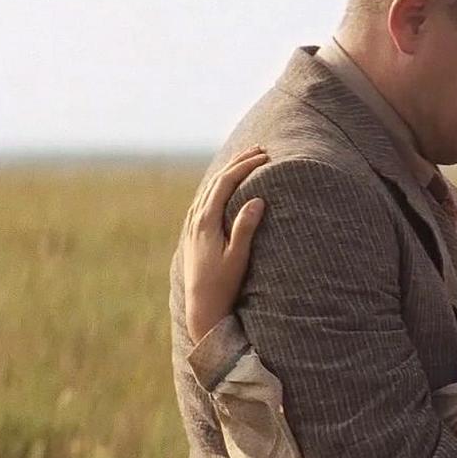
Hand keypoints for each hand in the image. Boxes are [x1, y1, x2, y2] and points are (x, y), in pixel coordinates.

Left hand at [183, 146, 268, 341]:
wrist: (201, 307)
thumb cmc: (223, 285)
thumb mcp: (238, 257)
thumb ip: (246, 228)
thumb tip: (258, 200)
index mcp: (206, 222)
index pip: (225, 184)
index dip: (244, 167)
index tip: (264, 157)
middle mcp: (195, 220)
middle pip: (216, 182)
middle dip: (237, 163)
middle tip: (259, 150)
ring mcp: (192, 226)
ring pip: (208, 189)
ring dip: (227, 173)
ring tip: (245, 162)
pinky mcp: (193, 234)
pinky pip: (204, 200)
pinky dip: (217, 187)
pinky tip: (224, 188)